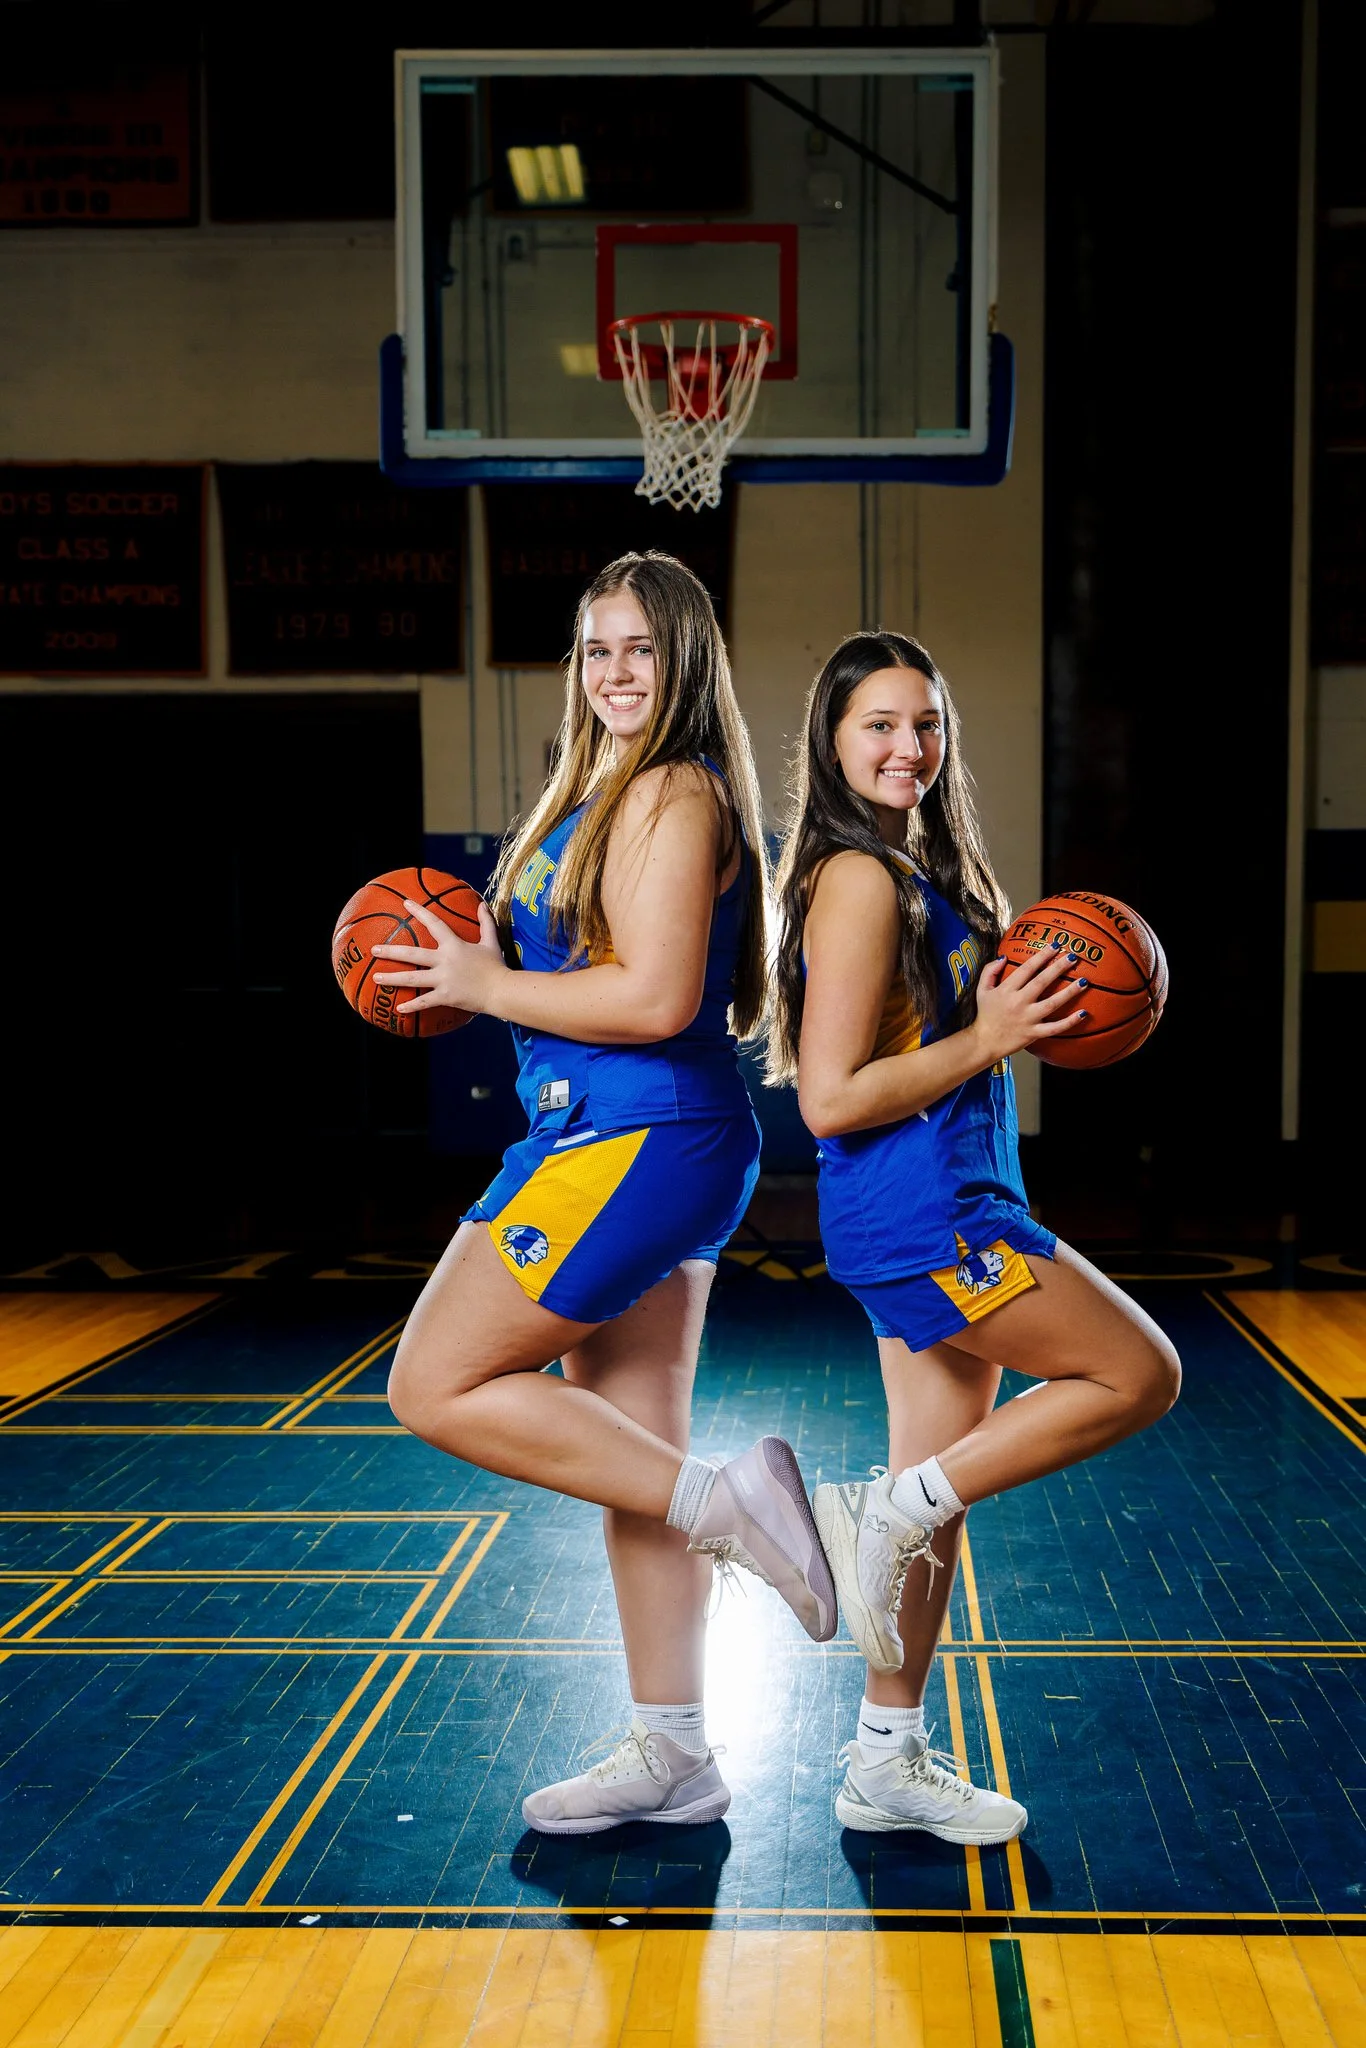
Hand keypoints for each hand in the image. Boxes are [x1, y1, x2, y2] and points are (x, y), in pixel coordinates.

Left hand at [371, 897, 506, 1019]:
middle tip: (374, 949)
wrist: (502, 990)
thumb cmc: (496, 966)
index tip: (405, 903)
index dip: (419, 912)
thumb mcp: (491, 942)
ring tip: (376, 977)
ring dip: (392, 978)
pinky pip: (424, 1002)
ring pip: (412, 978)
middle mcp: (445, 960)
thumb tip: (482, 903)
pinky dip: (411, 1006)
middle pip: (413, 953)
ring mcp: (443, 979)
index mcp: (454, 945)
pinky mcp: (445, 996)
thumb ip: (486, 922)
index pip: (434, 923)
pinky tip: (398, 1009)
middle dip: (391, 951)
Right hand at [971, 943, 1086, 1063]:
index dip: (1041, 956)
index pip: (1026, 969)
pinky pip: (1054, 1028)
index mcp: (1006, 990)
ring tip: (1083, 982)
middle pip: (1041, 982)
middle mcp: (1018, 1003)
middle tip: (1073, 957)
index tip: (1055, 946)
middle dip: (1058, 968)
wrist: (984, 1042)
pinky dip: (1069, 1022)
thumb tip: (1004, 957)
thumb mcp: (982, 989)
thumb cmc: (985, 1015)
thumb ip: (990, 971)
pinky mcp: (1033, 1033)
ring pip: (1051, 1004)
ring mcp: (1027, 1019)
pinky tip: (1083, 1013)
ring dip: (1069, 992)